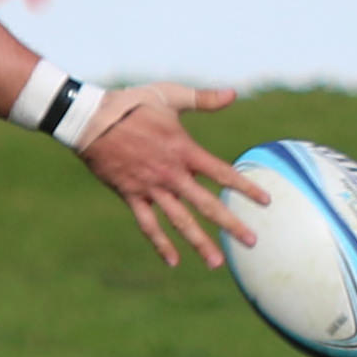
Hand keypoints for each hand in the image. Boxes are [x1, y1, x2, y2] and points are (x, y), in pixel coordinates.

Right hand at [76, 84, 264, 268]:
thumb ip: (203, 99)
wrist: (91, 120)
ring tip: (217, 263)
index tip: (265, 201)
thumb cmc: (132, 104)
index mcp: (184, 150)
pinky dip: (160, 243)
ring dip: (199, 242)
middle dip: (230, 224)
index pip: (222, 173)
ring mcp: (151, 187)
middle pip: (207, 204)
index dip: (245, 187)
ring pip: (180, 221)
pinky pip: (148, 224)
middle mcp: (172, 174)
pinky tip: (173, 261)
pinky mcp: (131, 195)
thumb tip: (233, 94)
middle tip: (251, 242)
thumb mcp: (170, 96)